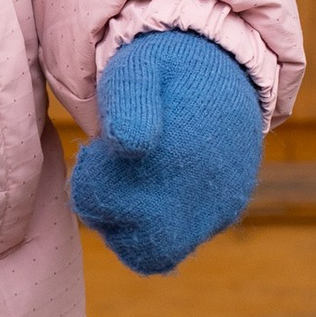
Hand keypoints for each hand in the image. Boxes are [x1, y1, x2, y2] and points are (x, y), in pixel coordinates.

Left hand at [70, 32, 264, 275]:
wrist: (222, 64)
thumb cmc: (165, 71)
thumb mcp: (138, 70)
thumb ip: (130, 103)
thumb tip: (131, 147)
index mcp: (173, 154)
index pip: (95, 201)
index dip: (89, 178)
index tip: (102, 150)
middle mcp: (199, 190)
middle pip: (128, 242)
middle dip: (110, 214)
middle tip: (115, 174)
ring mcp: (216, 206)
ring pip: (156, 253)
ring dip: (135, 228)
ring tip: (136, 182)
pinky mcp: (226, 211)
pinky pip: (185, 242)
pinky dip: (166, 225)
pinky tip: (162, 185)